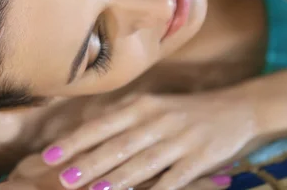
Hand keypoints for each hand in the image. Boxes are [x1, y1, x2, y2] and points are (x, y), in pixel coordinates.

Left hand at [40, 91, 258, 189]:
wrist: (236, 108)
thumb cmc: (184, 111)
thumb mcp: (152, 106)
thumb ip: (123, 118)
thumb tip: (87, 133)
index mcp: (142, 106)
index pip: (101, 125)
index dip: (75, 141)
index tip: (50, 155)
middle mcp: (158, 120)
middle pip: (118, 145)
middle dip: (89, 163)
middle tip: (63, 178)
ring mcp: (179, 139)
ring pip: (143, 162)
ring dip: (117, 179)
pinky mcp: (200, 158)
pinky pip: (174, 178)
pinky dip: (157, 189)